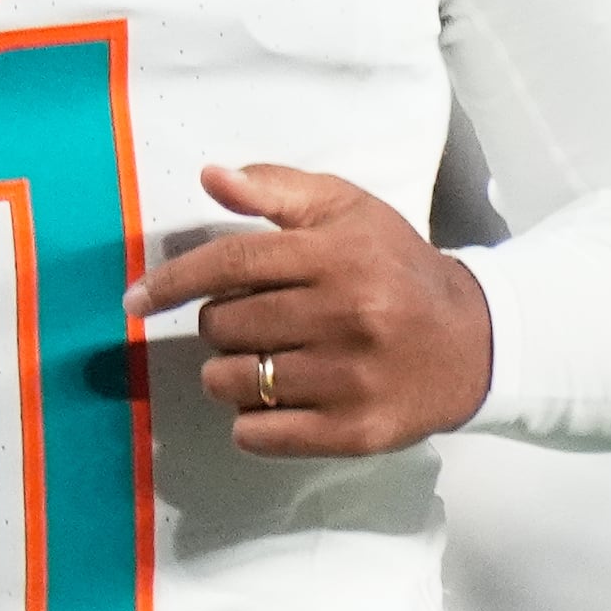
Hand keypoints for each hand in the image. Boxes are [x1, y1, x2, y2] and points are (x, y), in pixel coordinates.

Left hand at [122, 162, 492, 456]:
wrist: (475, 341)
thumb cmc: (396, 266)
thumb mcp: (347, 209)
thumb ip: (276, 189)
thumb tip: (211, 176)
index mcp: (336, 255)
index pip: (230, 263)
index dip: (172, 281)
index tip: (135, 299)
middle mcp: (344, 315)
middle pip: (225, 325)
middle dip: (219, 323)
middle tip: (250, 321)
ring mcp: (350, 379)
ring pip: (234, 381)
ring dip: (229, 372)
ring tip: (263, 359)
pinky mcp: (355, 432)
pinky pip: (259, 434)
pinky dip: (249, 421)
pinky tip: (274, 401)